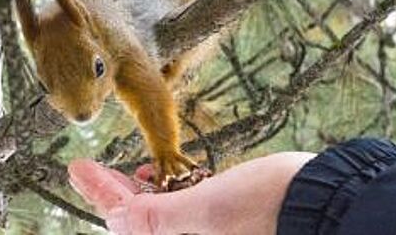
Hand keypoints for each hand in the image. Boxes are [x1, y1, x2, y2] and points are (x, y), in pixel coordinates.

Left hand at [68, 152, 314, 234]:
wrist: (319, 200)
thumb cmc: (265, 210)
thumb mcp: (203, 214)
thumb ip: (155, 220)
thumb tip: (114, 220)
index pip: (126, 220)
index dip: (98, 191)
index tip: (77, 167)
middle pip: (138, 220)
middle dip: (113, 193)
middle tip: (88, 170)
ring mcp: (206, 230)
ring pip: (157, 212)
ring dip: (136, 192)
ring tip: (122, 172)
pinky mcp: (221, 216)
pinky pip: (180, 206)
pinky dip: (164, 190)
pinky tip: (160, 177)